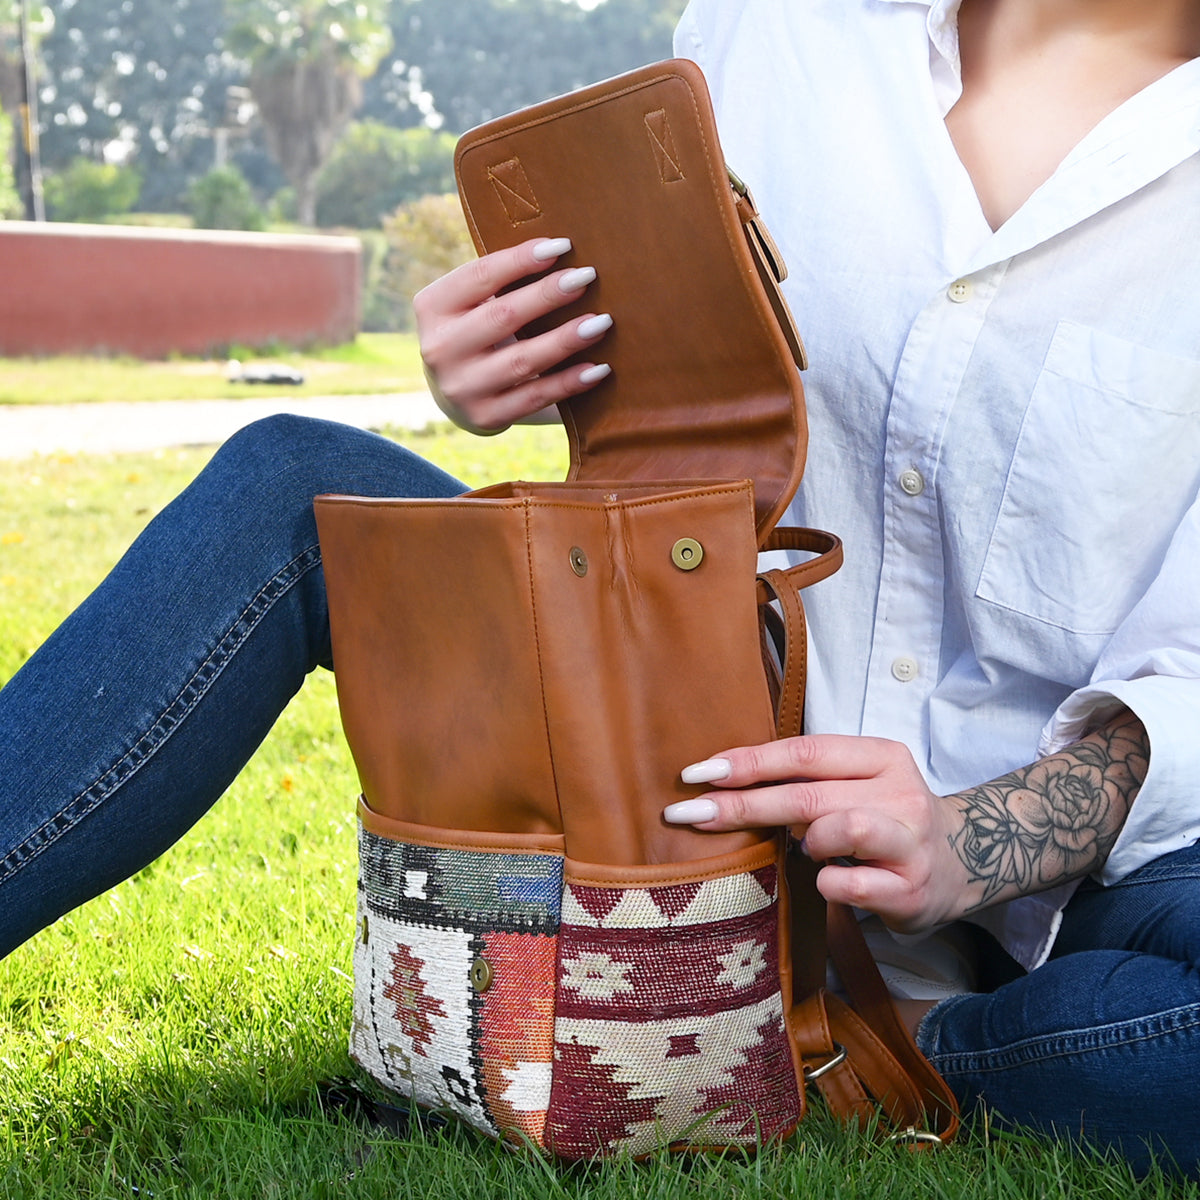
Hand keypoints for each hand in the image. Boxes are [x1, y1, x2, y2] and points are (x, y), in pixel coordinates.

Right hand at [413, 236, 613, 434]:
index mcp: (433, 307)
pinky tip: (598, 369)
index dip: (521, 260)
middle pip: (502, 316)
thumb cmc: (479, 331)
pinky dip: (568, 383)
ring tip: (601, 323)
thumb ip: (501, 283)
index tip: (562, 246)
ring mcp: (462, 387)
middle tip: (586, 277)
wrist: (457, 394)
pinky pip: (534, 397)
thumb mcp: (473, 304)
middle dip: (548, 295)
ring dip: (565, 340)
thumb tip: (562, 255)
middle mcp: (440, 348)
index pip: (480, 276)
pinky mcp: (485, 416)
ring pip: (520, 360)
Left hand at [663, 735, 965, 933]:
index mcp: (880, 757)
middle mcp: (899, 793)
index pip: (803, 752)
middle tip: (689, 814)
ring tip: (807, 849)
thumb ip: (807, 779)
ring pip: (838, 828)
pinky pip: (850, 883)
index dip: (746, 762)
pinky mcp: (911, 889)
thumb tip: (723, 780)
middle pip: (807, 793)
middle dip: (741, 804)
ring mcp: (909, 842)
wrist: (964, 864)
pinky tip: (829, 881)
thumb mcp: (857, 785)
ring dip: (805, 840)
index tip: (695, 773)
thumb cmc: (886, 820)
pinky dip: (826, 881)